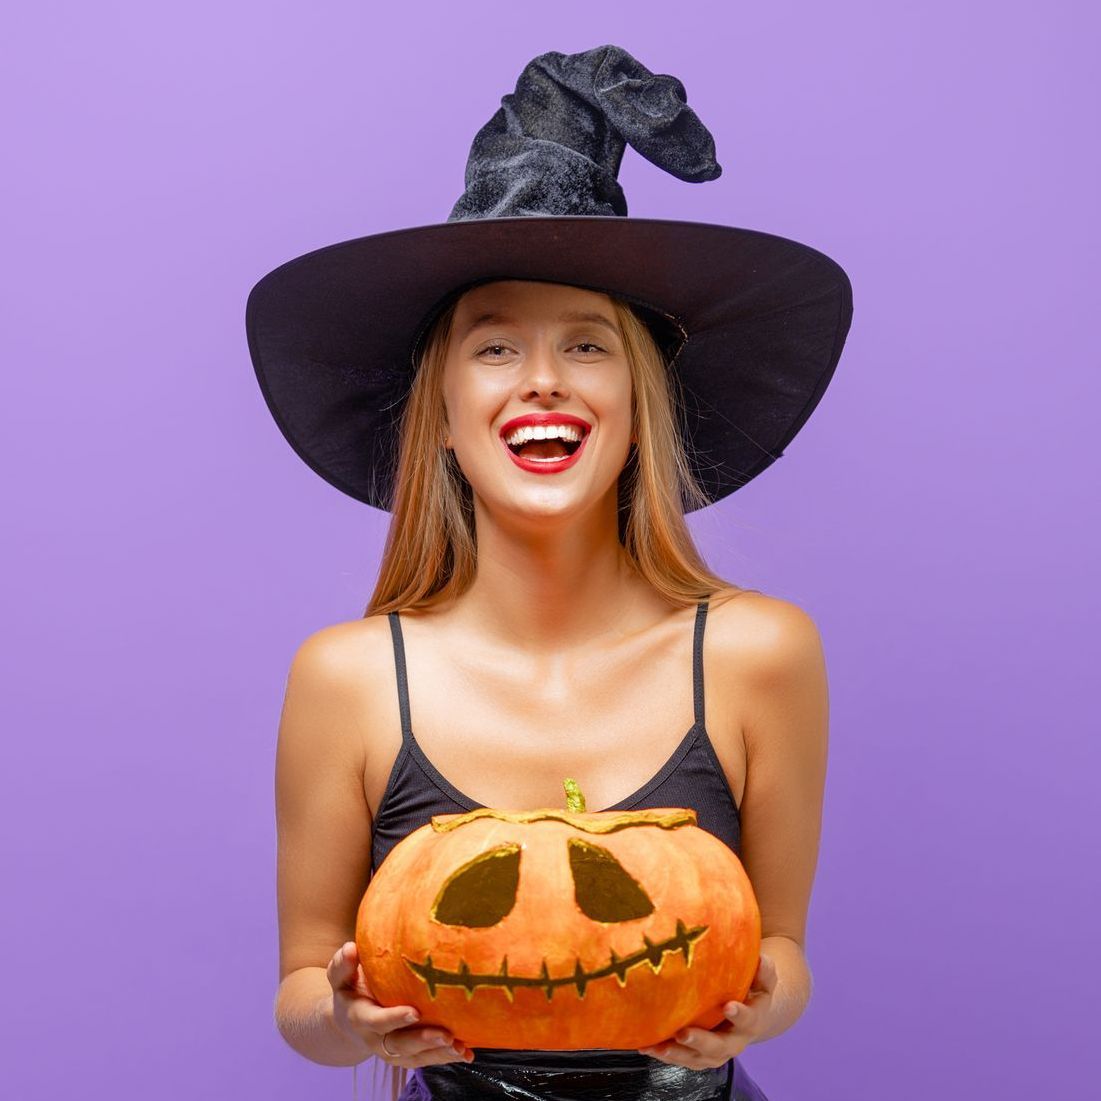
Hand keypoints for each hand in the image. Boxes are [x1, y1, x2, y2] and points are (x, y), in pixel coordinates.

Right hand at [326, 941, 473, 1068]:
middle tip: (446, 1035)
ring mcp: (391, 1051)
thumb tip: (351, 947)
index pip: (377, 1021)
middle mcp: (376, 1040)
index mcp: (360, 1018)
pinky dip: (445, 1058)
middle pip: (400, 1045)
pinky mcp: (405, 1056)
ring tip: (461, 1048)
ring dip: (438, 1054)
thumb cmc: (351, 989)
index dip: (395, 1018)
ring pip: (415, 1057)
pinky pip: (425, 1060)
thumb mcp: (341, 977)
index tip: (415, 1012)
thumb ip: (344, 965)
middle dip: (423, 1040)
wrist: (349, 1020)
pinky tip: (466, 1053)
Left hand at [638, 952, 778, 1069]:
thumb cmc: (751, 989)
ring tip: (657, 1047)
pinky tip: (645, 1045)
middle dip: (701, 1042)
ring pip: (697, 1059)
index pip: (749, 1020)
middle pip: (719, 1047)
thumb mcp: (761, 979)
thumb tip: (761, 958)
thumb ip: (763, 970)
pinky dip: (663, 1053)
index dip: (740, 1015)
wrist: (748, 1013)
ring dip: (676, 1054)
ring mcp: (715, 1052)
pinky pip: (681, 1058)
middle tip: (683, 1033)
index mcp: (752, 1021)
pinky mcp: (698, 1056)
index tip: (728, 1006)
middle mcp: (734, 1042)